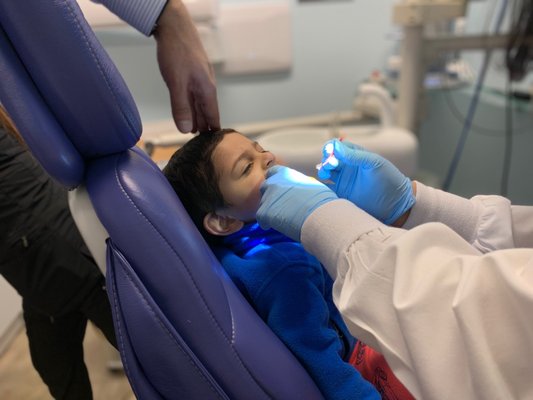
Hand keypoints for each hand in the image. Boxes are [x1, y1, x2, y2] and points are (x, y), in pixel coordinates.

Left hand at [154, 0, 219, 132]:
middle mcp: (207, 87)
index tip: (212, 149)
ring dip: (197, 117)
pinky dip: (191, 106)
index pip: (214, 119)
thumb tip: (186, 131)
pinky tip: (187, 110)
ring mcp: (200, 80)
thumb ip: (181, 108)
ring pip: (200, 104)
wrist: (173, 25)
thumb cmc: (176, 52)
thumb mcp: (176, 83)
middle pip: (208, 113)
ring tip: (193, 132)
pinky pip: (194, 95)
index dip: (212, 134)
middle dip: (204, 128)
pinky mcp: (192, 74)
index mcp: (207, 91)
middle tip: (201, 145)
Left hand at [257, 166, 337, 240]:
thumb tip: (299, 192)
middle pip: (265, 187)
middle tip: (279, 204)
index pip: (272, 172)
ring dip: (269, 209)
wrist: (319, 214)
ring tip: (280, 217)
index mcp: (285, 173)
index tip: (279, 188)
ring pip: (263, 203)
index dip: (275, 181)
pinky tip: (272, 225)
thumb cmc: (321, 200)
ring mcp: (268, 197)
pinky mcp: (264, 212)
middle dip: (270, 195)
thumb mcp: (311, 185)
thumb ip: (299, 185)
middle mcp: (274, 182)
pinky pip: (261, 218)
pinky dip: (266, 222)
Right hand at [317, 139, 414, 224]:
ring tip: (325, 173)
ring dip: (323, 170)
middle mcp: (349, 166)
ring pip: (326, 171)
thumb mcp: (374, 163)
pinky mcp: (342, 194)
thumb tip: (336, 147)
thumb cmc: (389, 180)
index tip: (329, 152)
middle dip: (326, 159)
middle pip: (330, 158)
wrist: (395, 204)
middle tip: (330, 164)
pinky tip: (321, 185)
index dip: (331, 148)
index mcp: (357, 155)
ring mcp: (345, 180)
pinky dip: (322, 186)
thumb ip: (355, 156)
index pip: (338, 147)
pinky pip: (328, 188)